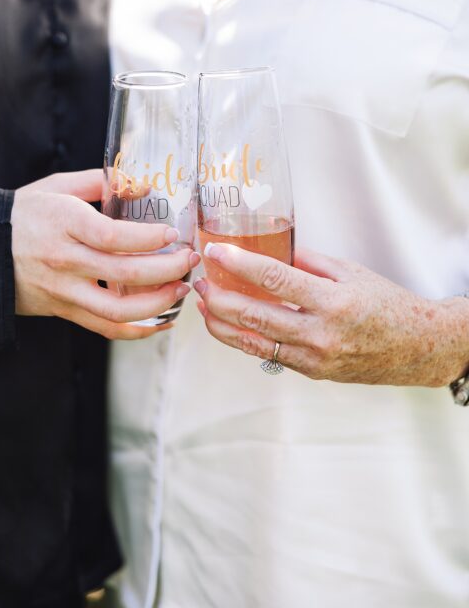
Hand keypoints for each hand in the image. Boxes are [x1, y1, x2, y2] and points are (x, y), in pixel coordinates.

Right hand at [11, 169, 197, 340]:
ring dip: (159, 302)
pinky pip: (106, 328)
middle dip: (168, 267)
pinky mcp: (65, 310)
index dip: (149, 237)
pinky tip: (160, 319)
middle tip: (189, 258)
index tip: (173, 233)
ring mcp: (65, 290)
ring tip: (180, 289)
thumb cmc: (25, 214)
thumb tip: (146, 187)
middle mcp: (65, 259)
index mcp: (64, 223)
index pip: (114, 236)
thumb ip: (103, 183)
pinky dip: (138, 329)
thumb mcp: (58, 186)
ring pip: (119, 309)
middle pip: (125, 272)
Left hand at [194, 244, 468, 385]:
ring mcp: (314, 356)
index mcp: (334, 300)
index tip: (216, 252)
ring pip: (252, 340)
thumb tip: (264, 250)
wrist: (419, 347)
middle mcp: (322, 332)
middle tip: (200, 280)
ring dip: (220, 321)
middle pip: (254, 314)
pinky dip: (241, 338)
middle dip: (219, 297)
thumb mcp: (350, 272)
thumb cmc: (386, 304)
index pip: (275, 279)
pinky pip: (266, 353)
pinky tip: (226, 323)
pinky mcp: (310, 371)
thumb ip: (306, 262)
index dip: (239, 264)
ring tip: (203, 303)